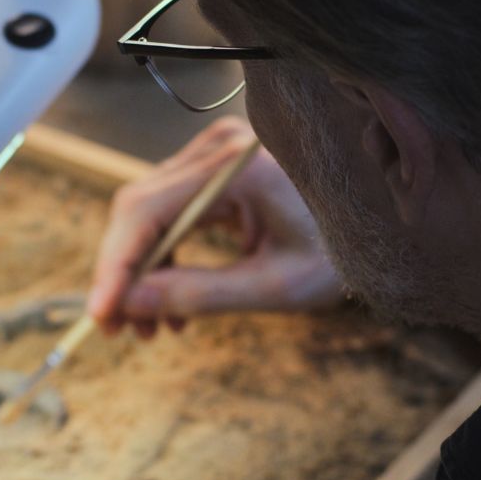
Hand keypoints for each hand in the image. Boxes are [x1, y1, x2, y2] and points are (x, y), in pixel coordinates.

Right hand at [87, 116, 344, 338]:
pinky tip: (174, 302)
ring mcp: (214, 152)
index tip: (100, 314)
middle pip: (138, 208)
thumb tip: (132, 304)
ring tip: (152, 328)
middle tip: (120, 331)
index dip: (115, 265)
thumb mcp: (275, 286)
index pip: (146, 210)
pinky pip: (169, 210)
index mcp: (236, 168)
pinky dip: (164, 256)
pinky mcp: (215, 165)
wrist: (379, 224)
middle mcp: (218, 147)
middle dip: (125, 273)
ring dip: (143, 271)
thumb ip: (201, 294)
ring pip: (148, 212)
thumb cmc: (339, 254)